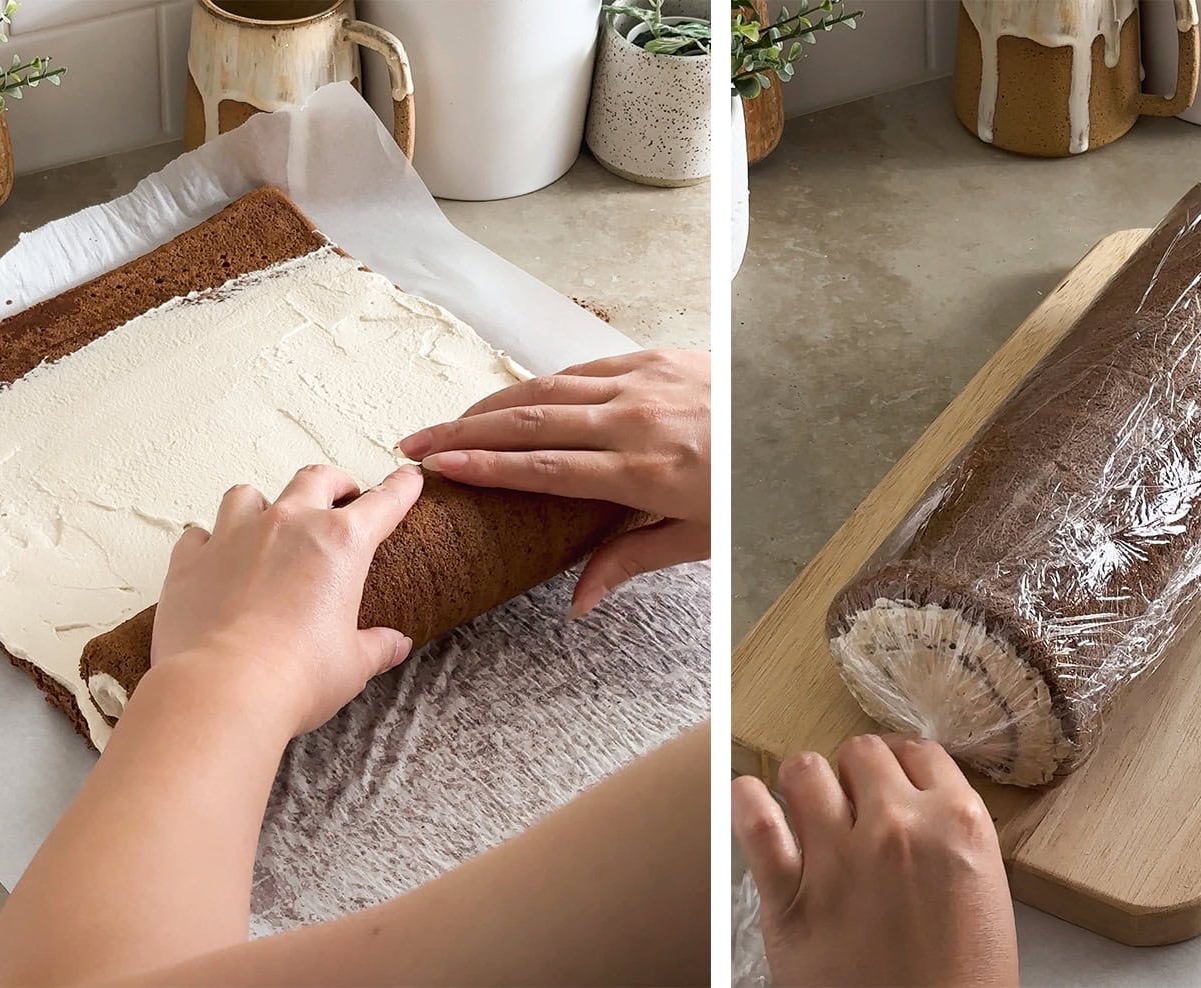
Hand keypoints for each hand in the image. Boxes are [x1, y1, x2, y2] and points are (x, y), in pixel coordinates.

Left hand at [150, 463, 423, 736]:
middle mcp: (288, 524)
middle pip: (315, 479)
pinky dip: (209, 542)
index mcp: (340, 542)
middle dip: (334, 483)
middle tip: (341, 497)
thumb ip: (377, 646)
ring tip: (268, 524)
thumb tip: (396, 644)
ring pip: (248, 495)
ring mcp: (234, 536)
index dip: (400, 488)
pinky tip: (216, 560)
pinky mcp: (191, 559)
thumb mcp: (353, 664)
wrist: (223, 688)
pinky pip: (198, 534)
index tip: (408, 479)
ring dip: (263, 504)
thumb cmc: (298, 674)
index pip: (383, 502)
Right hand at [398, 349, 710, 615]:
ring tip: (450, 422)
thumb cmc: (740, 492)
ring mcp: (644, 383)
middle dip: (465, 431)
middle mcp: (636, 421)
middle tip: (414, 442)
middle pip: (531, 422)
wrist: (786, 427)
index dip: (484, 466)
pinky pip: (584, 368)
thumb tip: (576, 602)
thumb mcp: (693, 540)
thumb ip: (628, 562)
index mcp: (643, 473)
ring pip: (549, 389)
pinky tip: (513, 399)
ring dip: (493, 404)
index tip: (438, 468)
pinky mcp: (655, 359)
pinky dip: (542, 384)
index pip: (543, 467)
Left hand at [732, 735, 1018, 987]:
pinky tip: (750, 799)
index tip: (890, 775)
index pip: (919, 752)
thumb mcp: (984, 893)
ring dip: (806, 783)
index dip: (901, 763)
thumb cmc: (962, 983)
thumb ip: (949, 839)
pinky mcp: (789, 897)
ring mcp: (839, 859)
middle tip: (854, 800)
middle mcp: (898, 828)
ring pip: (805, 770)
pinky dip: (747, 803)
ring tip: (807, 804)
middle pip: (861, 752)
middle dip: (856, 773)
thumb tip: (914, 805)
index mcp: (958, 824)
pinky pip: (756, 823)